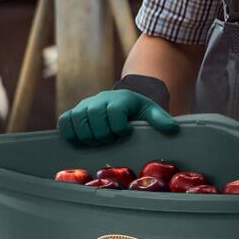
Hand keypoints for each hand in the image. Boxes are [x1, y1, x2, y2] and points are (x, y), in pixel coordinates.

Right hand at [59, 85, 178, 147]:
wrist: (122, 102)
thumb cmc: (137, 111)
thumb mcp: (151, 112)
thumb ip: (161, 119)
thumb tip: (173, 129)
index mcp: (120, 99)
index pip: (115, 114)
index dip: (120, 128)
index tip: (125, 132)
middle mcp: (100, 99)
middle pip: (95, 121)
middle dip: (105, 135)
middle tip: (112, 138)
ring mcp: (84, 106)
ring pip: (79, 124)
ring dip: (90, 138)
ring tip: (101, 139)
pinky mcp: (73, 113)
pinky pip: (65, 124)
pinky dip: (72, 134)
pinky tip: (85, 139)